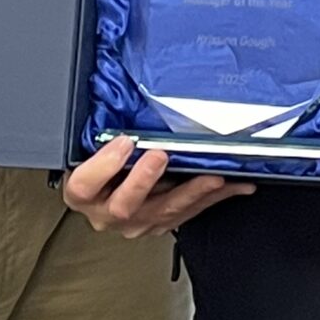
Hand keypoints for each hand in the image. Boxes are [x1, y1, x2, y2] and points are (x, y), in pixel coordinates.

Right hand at [63, 135, 254, 237]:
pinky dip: (214, 197)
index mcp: (83, 192)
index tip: (123, 141)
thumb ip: (99, 134)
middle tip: (161, 156)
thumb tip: (115, 95)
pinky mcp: (161, 225)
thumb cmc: (99, 164)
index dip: (103, 165)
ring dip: (191, 192)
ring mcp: (136, 223)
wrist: (107, 194)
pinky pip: (189, 213)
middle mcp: (106, 214)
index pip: (85, 184)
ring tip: (214, 177)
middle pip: (124, 205)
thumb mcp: (90, 146)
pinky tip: (236, 186)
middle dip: (145, 180)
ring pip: (164, 212)